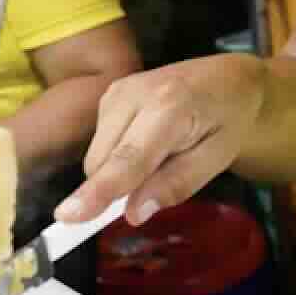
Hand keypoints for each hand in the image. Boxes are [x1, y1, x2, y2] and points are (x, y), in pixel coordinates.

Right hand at [54, 54, 269, 225]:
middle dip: (116, 188)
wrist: (227, 78)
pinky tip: (148, 142)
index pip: (128, 159)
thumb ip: (176, 185)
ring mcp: (116, 90)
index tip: (68, 216)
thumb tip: (133, 214)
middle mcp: (134, 92)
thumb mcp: (217, 158)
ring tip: (161, 154)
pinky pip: (100, 143)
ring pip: (96, 156)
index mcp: (169, 106)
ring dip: (118, 171)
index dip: (98, 191)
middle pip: (101, 162)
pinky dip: (117, 156)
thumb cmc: (227, 120)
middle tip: (159, 180)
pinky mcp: (108, 94)